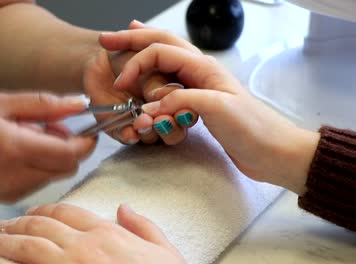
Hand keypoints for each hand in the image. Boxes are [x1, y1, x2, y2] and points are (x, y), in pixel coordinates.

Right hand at [0, 92, 95, 201]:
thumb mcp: (2, 102)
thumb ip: (45, 104)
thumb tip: (81, 104)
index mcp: (14, 148)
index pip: (70, 154)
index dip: (86, 142)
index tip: (87, 130)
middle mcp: (17, 175)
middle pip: (69, 167)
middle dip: (71, 147)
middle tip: (50, 127)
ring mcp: (14, 191)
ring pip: (57, 175)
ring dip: (55, 156)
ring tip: (29, 137)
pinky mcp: (11, 198)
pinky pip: (41, 181)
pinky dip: (41, 166)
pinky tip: (21, 152)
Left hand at [0, 203, 184, 263]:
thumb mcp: (166, 252)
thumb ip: (144, 227)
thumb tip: (125, 207)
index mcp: (108, 234)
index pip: (68, 212)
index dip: (45, 210)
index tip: (31, 214)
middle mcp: (84, 246)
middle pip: (42, 227)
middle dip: (17, 224)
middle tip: (0, 226)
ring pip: (28, 247)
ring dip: (4, 242)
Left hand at [82, 21, 196, 144]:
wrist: (101, 59)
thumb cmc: (131, 56)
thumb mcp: (149, 63)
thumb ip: (159, 83)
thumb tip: (165, 97)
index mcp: (177, 97)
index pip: (187, 112)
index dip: (186, 114)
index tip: (181, 110)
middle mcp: (163, 113)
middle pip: (176, 132)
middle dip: (171, 128)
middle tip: (162, 119)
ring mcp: (144, 123)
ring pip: (155, 138)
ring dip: (150, 131)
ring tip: (143, 121)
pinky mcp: (124, 129)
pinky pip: (130, 138)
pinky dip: (131, 136)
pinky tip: (130, 131)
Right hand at [109, 28, 318, 194]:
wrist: (273, 151)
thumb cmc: (253, 128)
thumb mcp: (216, 108)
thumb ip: (182, 100)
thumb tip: (152, 106)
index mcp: (204, 67)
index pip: (160, 52)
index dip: (136, 64)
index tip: (120, 84)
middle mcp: (199, 73)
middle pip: (162, 46)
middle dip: (134, 40)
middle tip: (109, 39)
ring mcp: (199, 88)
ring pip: (164, 66)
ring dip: (142, 60)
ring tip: (124, 49)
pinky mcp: (199, 106)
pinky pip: (170, 90)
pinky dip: (153, 84)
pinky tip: (147, 85)